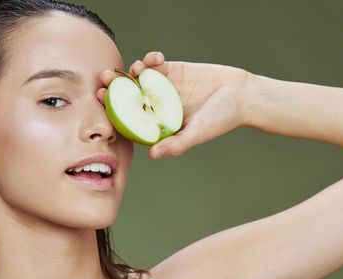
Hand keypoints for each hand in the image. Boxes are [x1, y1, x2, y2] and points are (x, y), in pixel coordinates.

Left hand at [97, 52, 250, 158]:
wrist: (242, 95)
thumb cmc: (221, 119)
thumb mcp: (198, 133)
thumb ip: (176, 144)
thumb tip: (152, 155)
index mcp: (157, 123)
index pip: (129, 117)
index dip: (113, 109)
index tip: (101, 100)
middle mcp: (156, 105)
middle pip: (128, 96)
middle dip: (114, 86)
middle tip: (104, 79)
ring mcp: (163, 86)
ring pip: (139, 78)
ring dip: (130, 71)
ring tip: (131, 68)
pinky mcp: (173, 70)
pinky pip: (155, 63)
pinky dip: (151, 59)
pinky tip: (154, 59)